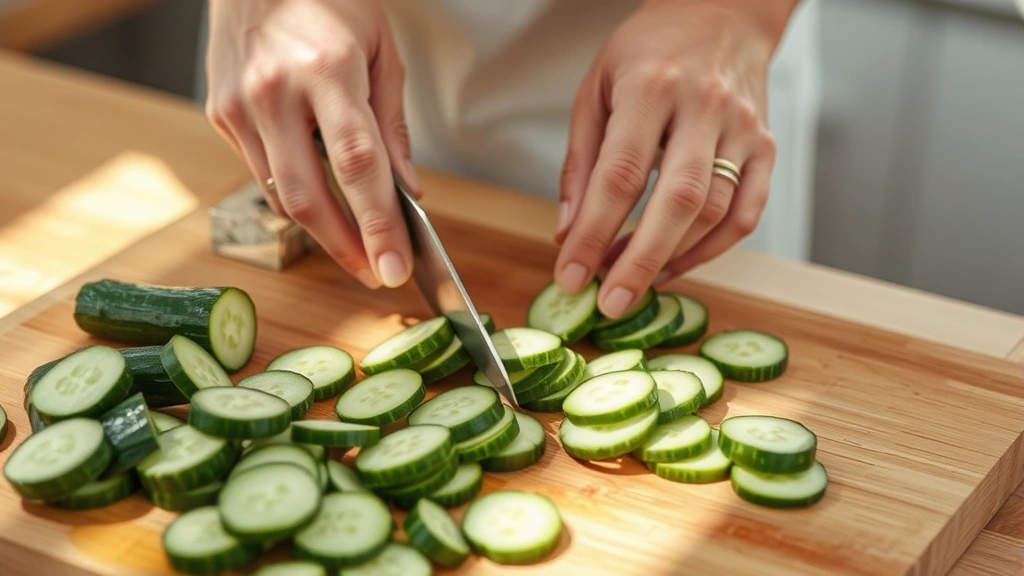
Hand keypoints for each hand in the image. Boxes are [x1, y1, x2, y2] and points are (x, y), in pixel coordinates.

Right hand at [205, 0, 418, 288]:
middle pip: (310, 197)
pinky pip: (261, 170)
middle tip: (374, 273)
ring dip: (321, 228)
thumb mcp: (381, 51)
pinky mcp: (221, 112)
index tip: (393, 267)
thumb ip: (392, 127)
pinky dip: (294, 191)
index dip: (378, 225)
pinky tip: (319, 196)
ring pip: (282, 192)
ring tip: (354, 242)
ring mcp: (240, 104)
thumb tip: (405, 191)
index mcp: (327, 70)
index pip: (359, 167)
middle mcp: (276, 91)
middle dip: (345, 247)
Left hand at [554, 0, 795, 316]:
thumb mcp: (595, 88)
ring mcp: (743, 128)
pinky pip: (747, 213)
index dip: (594, 232)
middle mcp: (705, 106)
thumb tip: (569, 232)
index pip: (620, 173)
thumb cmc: (650, 50)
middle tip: (609, 303)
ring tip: (631, 283)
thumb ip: (581, 161)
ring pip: (715, 212)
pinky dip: (711, 250)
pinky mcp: (766, 147)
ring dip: (671, 258)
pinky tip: (675, 264)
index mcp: (652, 86)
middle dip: (639, 261)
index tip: (571, 274)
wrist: (722, 14)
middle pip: (677, 201)